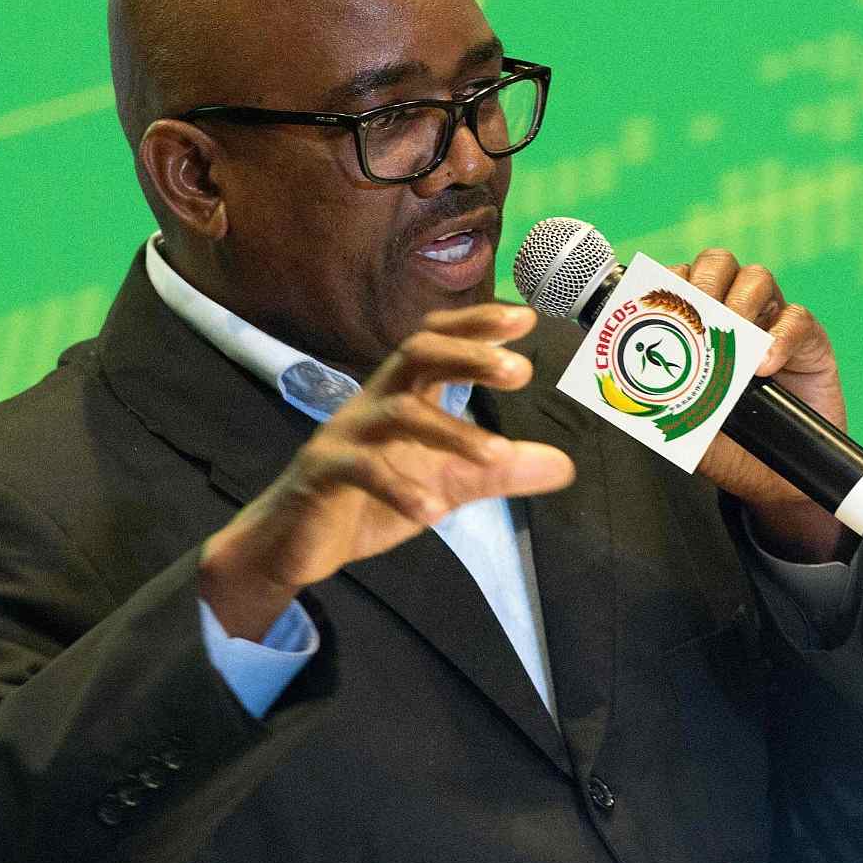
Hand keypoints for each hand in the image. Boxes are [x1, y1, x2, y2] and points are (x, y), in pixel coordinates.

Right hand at [199, 304, 574, 639]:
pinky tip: (432, 513)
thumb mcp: (447, 484)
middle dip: (468, 355)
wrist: (297, 542)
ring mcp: (345, 434)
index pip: (438, 342)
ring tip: (495, 456)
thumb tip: (566, 465)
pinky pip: (360, 471)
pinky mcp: (322, 473)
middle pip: (415, 354)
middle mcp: (373, 402)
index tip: (525, 320)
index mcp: (402, 395)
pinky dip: (399, 489)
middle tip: (520, 371)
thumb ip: (500, 472)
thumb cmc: (370, 499)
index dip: (477, 326)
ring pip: (397, 413)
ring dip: (450, 432)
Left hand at [671, 249, 854, 563]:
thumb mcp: (684, 424)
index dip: (666, 284)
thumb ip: (658, 400)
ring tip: (732, 344)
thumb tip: (616, 387)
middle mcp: (733, 311)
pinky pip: (797, 319)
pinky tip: (764, 367)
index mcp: (698, 322)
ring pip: (757, 279)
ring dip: (739, 304)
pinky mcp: (808, 341)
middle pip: (717, 264)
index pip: (680, 279)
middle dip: (702, 282)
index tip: (656, 307)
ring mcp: (771, 321)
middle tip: (696, 321)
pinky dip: (779, 338)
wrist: (774, 479)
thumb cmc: (726, 444)